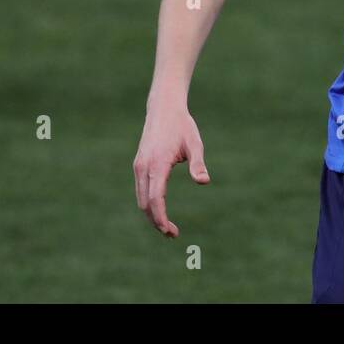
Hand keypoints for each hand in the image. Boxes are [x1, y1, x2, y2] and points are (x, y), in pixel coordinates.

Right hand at [133, 99, 209, 237]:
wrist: (163, 108)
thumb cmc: (182, 125)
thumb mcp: (194, 143)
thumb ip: (198, 164)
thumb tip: (204, 182)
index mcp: (157, 164)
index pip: (156, 199)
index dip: (162, 218)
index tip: (171, 231)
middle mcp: (143, 167)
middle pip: (145, 204)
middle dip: (157, 222)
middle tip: (173, 234)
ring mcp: (139, 166)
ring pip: (141, 199)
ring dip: (152, 215)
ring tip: (168, 227)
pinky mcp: (138, 165)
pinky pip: (141, 190)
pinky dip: (148, 204)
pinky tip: (160, 210)